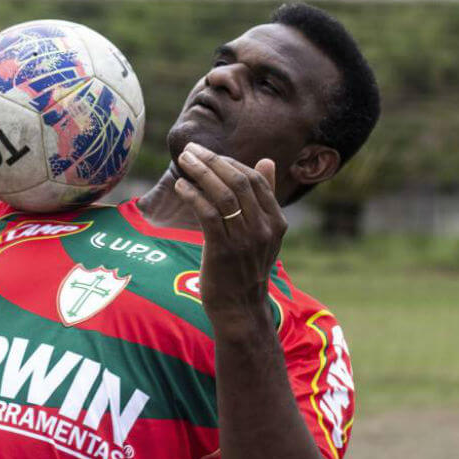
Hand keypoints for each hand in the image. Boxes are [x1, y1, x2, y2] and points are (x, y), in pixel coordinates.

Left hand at [174, 142, 287, 327]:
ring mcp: (245, 240)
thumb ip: (265, 197)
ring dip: (200, 173)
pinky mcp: (223, 251)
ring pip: (222, 195)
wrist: (240, 309)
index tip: (208, 154)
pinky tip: (181, 186)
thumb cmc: (247, 267)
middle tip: (190, 149)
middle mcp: (264, 229)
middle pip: (238, 182)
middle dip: (212, 161)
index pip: (255, 180)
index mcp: (276, 221)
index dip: (230, 162)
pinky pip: (208, 214)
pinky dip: (193, 195)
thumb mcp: (264, 233)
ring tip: (183, 161)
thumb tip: (266, 160)